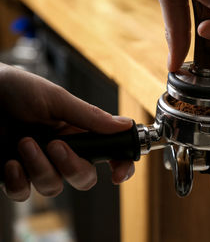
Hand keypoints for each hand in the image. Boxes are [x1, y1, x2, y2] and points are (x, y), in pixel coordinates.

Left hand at [0, 64, 134, 201]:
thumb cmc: (16, 89)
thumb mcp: (56, 100)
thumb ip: (90, 116)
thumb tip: (125, 125)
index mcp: (78, 131)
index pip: (108, 153)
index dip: (120, 166)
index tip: (117, 174)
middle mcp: (63, 150)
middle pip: (84, 178)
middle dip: (72, 167)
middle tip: (56, 146)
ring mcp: (39, 164)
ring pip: (54, 187)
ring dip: (39, 167)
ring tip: (23, 142)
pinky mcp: (15, 175)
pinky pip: (24, 193)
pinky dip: (18, 181)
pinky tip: (9, 162)